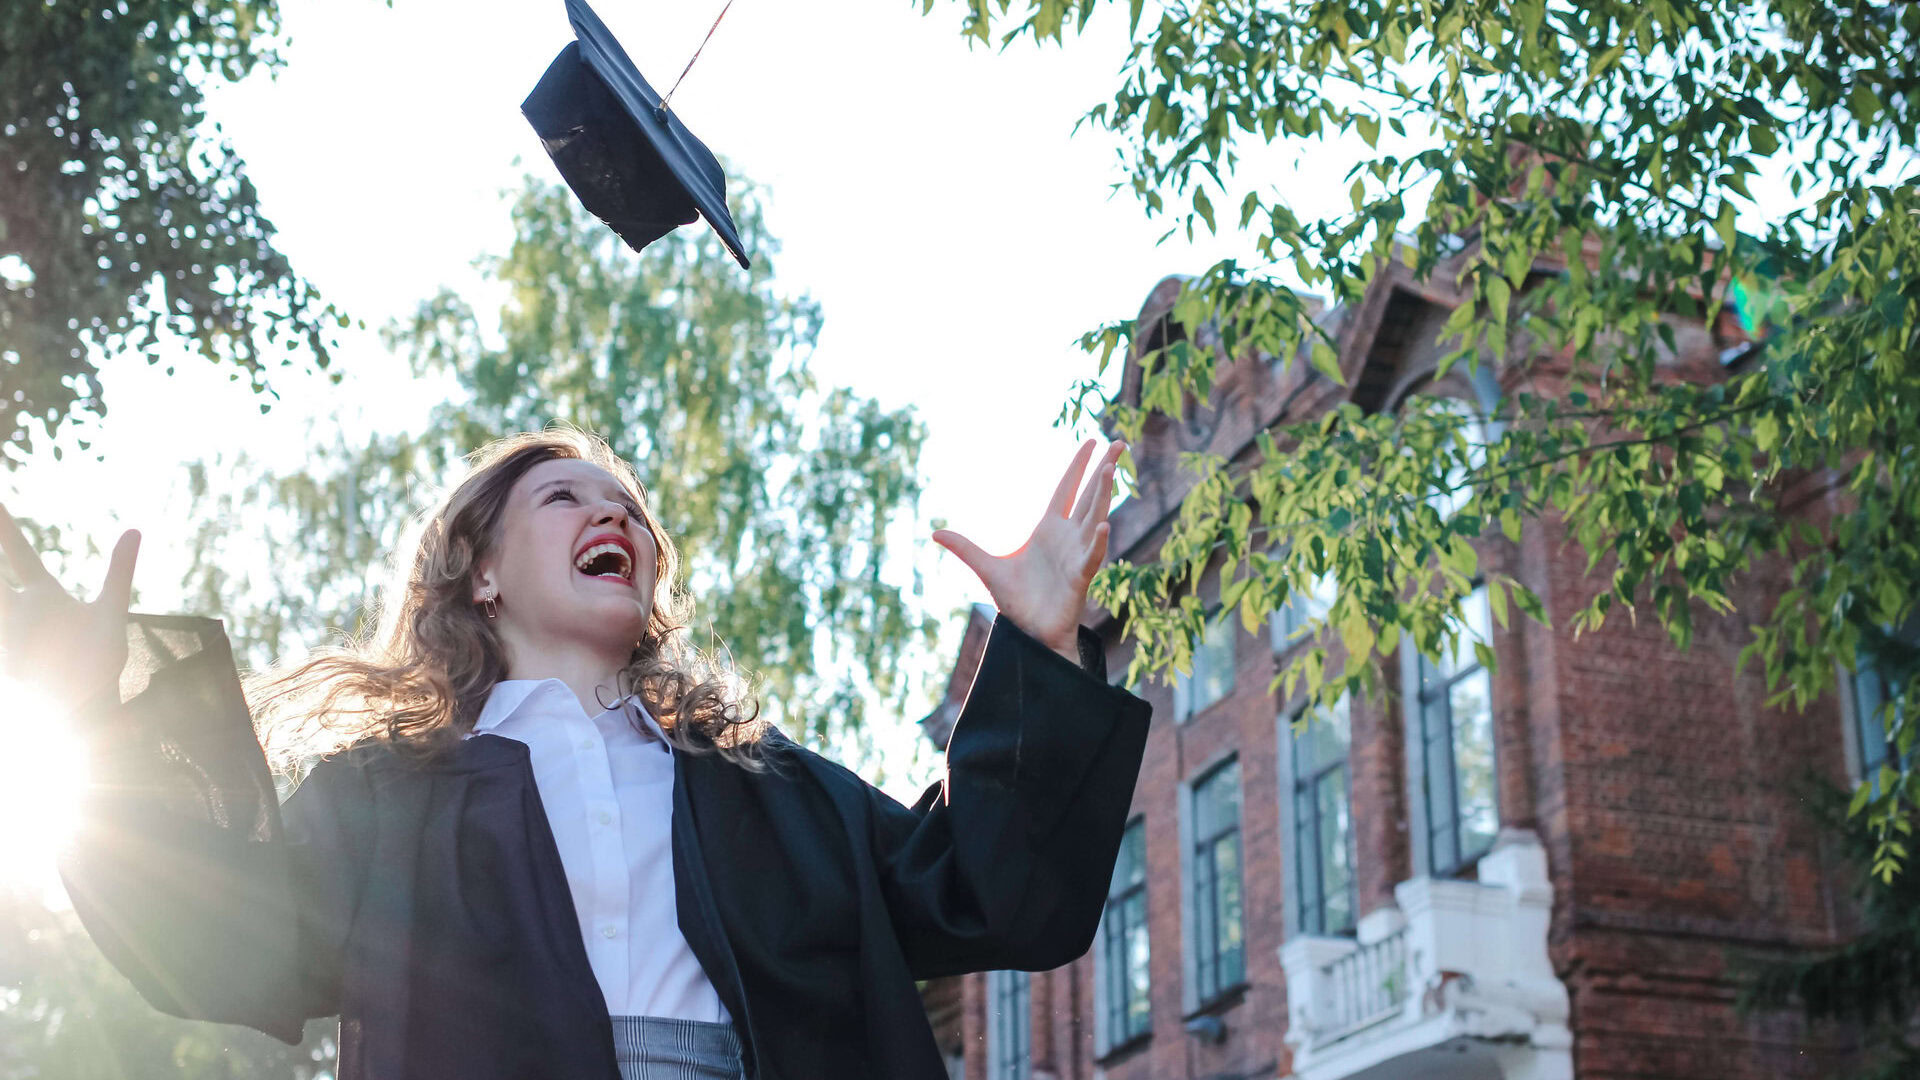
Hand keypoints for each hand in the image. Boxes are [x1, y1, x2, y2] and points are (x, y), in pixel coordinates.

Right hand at [0, 501, 139, 715]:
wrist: (90, 708)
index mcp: (45, 596)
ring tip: (3, 606)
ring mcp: (10, 639)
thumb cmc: (99, 661)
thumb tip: (134, 529)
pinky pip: (4, 648)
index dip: (6, 531)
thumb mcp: (110, 612)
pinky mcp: (8, 662)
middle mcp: (21, 613)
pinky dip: (7, 650)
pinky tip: (12, 655)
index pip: (21, 558)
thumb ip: (118, 572)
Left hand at [932, 438, 1123, 660]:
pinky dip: (1098, 541)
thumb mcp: (987, 568)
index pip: (1067, 489)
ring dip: (1103, 495)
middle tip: (1119, 443)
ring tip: (1110, 470)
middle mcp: (1068, 537)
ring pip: (1095, 518)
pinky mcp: (1080, 577)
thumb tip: (935, 533)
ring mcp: (1077, 554)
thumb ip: (965, 549)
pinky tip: (1104, 524)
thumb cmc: (1017, 601)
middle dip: (1104, 469)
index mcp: (1049, 529)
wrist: (1031, 633)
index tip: (1093, 442)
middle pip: (1089, 496)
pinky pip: (1092, 556)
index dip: (1079, 466)